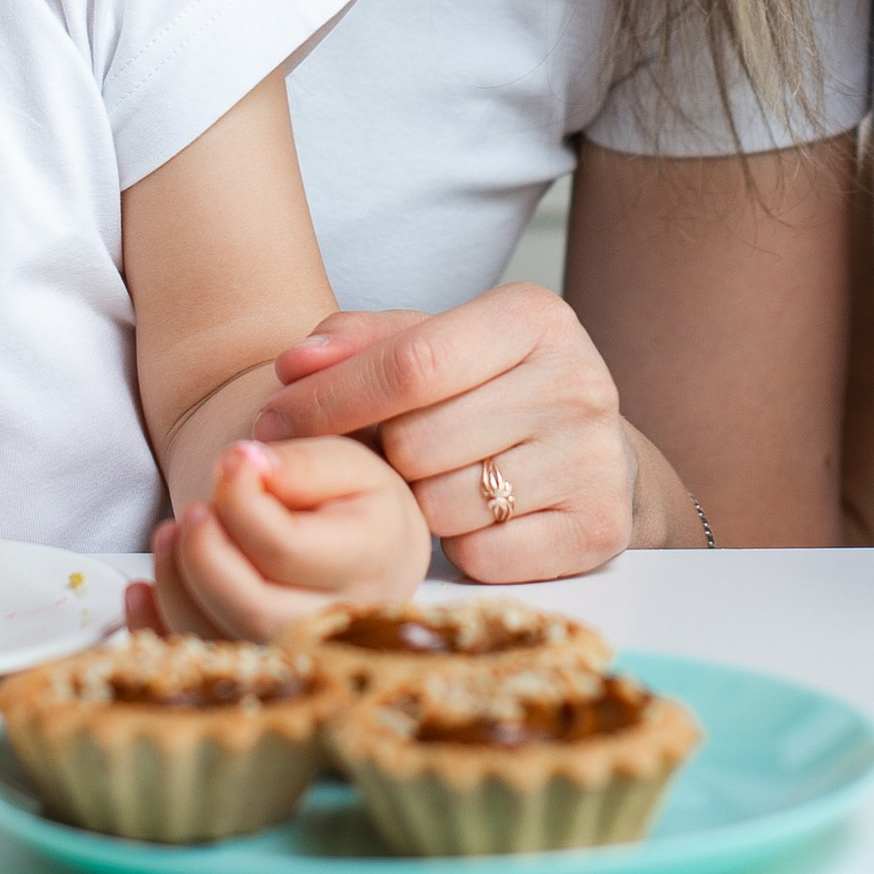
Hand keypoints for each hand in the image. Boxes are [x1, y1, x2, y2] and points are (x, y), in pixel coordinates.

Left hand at [132, 437, 428, 642]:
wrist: (371, 547)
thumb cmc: (354, 500)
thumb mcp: (346, 462)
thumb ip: (300, 463)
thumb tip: (246, 465)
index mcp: (370, 560)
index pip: (286, 548)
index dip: (243, 502)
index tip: (230, 459)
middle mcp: (339, 624)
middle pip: (254, 611)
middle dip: (204, 557)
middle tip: (192, 510)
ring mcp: (297, 659)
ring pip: (220, 645)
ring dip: (176, 587)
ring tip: (170, 532)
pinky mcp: (257, 675)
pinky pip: (195, 668)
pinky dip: (155, 630)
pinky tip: (142, 588)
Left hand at [254, 287, 637, 581]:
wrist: (596, 454)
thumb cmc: (493, 391)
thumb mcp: (438, 344)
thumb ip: (363, 344)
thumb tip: (293, 365)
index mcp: (533, 316)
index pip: (412, 363)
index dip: (330, 397)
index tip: (274, 418)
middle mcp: (577, 380)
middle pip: (420, 441)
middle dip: (383, 457)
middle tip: (390, 457)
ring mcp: (595, 458)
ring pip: (444, 506)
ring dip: (419, 506)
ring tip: (439, 482)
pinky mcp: (600, 528)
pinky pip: (482, 557)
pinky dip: (461, 547)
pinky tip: (477, 519)